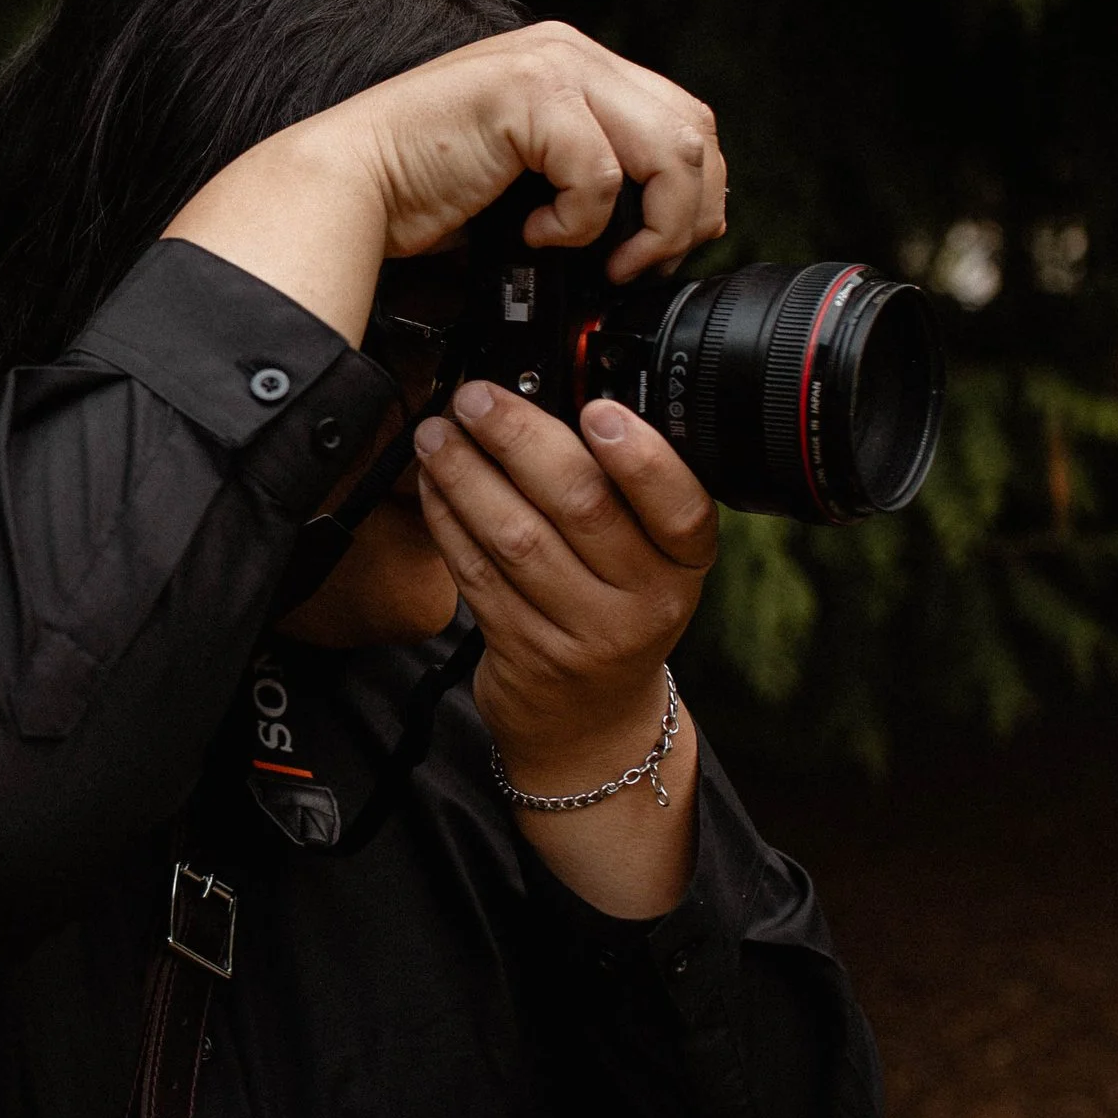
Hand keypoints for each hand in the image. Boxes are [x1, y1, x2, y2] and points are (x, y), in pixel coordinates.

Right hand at [164, 20, 726, 341]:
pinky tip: (532, 234)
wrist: (349, 191)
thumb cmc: (423, 193)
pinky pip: (598, 173)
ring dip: (649, 223)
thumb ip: (589, 173)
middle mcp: (570, 52)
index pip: (683, 118)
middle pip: (693, 130)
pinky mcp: (527, 95)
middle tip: (637, 266)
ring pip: (668, 149)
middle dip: (684, 214)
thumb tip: (660, 226)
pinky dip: (576, 222)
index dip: (693, 192)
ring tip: (601, 260)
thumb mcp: (529, 177)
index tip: (661, 249)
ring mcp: (551, 66)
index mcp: (575, 65)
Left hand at [412, 382, 718, 914]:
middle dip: (520, 439)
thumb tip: (554, 393)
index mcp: (685, 563)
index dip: (640, 456)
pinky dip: (448, 520)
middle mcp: (645, 602)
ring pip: (517, 538)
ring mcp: (583, 634)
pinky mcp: (524, 653)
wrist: (591, 724)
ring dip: (467, 475)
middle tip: (477, 397)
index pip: (680, 504)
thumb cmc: (616, 614)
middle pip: (582, 506)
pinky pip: (477, 574)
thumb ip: (621, 493)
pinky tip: (432, 484)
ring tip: (438, 432)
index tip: (597, 408)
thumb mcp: (648, 560)